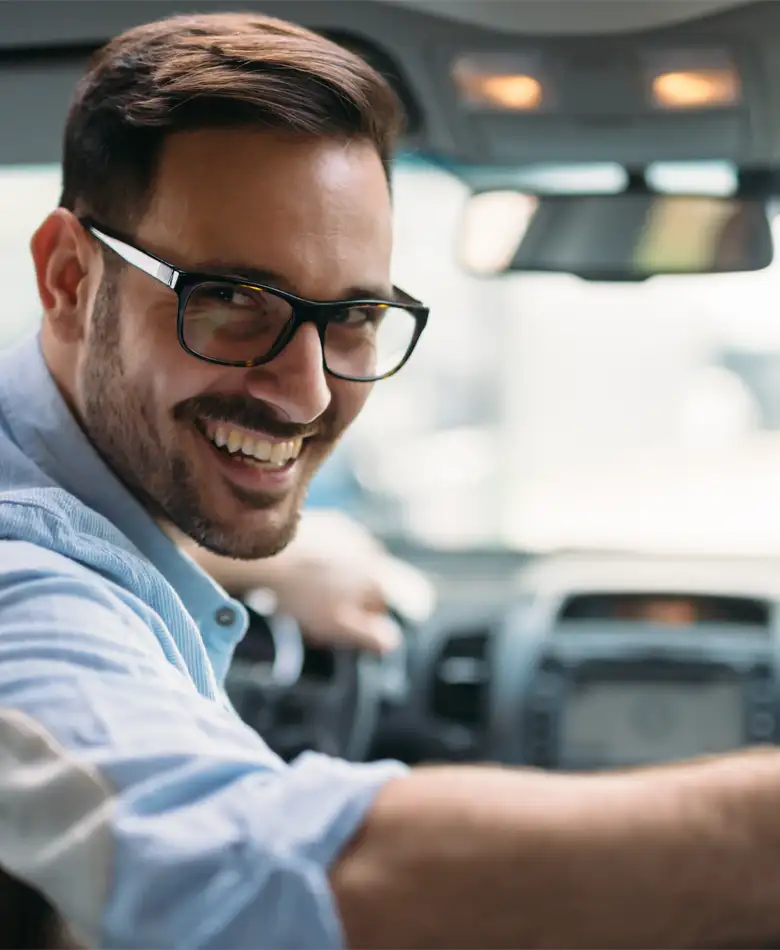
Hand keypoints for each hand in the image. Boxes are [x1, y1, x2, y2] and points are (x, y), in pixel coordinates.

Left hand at [267, 511, 434, 652]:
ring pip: (353, 561)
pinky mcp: (332, 521)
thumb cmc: (304, 595)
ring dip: (341, 572)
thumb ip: (369, 636)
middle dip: (351, 594)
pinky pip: (337, 543)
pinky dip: (327, 554)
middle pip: (367, 581)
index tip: (337, 624)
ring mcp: (353, 533)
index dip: (360, 619)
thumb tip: (394, 643)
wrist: (272, 554)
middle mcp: (372, 552)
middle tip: (320, 605)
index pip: (378, 605)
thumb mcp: (337, 626)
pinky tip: (306, 564)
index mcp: (375, 580)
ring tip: (311, 584)